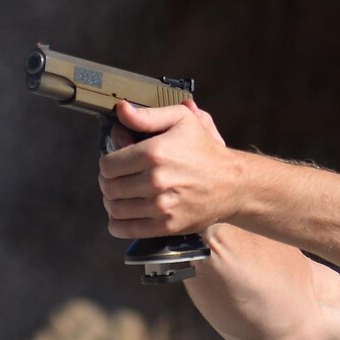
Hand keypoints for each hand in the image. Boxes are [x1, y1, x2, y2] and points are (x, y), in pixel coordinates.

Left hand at [97, 99, 237, 237]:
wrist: (232, 183)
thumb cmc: (204, 150)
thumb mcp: (180, 120)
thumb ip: (147, 115)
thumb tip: (121, 110)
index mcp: (154, 153)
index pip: (107, 165)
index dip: (107, 163)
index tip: (116, 164)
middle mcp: (155, 180)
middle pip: (108, 187)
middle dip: (108, 183)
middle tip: (117, 180)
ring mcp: (160, 206)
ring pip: (114, 208)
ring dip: (112, 202)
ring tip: (121, 196)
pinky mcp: (166, 225)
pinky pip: (125, 229)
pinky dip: (117, 224)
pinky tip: (122, 216)